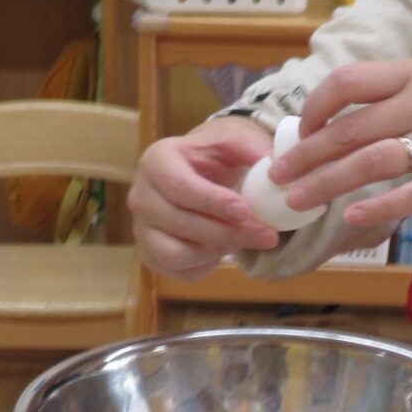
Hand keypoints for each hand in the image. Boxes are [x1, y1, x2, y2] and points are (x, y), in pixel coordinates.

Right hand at [128, 118, 280, 279]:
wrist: (198, 174)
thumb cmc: (214, 158)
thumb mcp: (232, 141)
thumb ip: (250, 147)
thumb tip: (270, 164)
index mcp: (156, 161)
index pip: (179, 187)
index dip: (213, 202)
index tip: (245, 211)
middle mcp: (141, 196)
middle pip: (180, 223)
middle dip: (227, 232)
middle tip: (266, 234)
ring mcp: (141, 228)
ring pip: (175, 253)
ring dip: (217, 251)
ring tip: (247, 240)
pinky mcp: (150, 254)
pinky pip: (178, 270)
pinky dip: (206, 265)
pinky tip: (226, 249)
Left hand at [269, 61, 411, 228]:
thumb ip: (387, 98)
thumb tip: (326, 122)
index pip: (347, 83)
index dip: (314, 109)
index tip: (299, 132)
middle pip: (349, 130)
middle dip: (306, 155)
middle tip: (279, 177)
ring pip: (371, 162)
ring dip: (326, 183)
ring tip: (298, 200)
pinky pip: (410, 195)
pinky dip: (376, 207)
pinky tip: (351, 217)